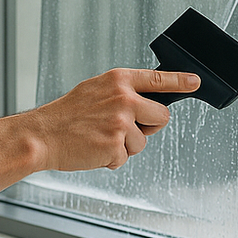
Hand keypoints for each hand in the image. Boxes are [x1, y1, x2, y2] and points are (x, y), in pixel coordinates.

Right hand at [28, 69, 200, 170]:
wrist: (42, 136)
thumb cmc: (65, 116)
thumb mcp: (94, 91)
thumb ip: (120, 92)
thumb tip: (143, 102)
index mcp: (118, 80)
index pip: (158, 78)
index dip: (181, 80)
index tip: (195, 81)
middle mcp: (124, 98)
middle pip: (162, 115)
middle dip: (149, 126)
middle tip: (124, 128)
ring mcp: (122, 122)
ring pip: (143, 141)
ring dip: (125, 146)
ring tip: (99, 138)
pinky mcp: (117, 145)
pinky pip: (126, 157)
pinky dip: (111, 159)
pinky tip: (94, 149)